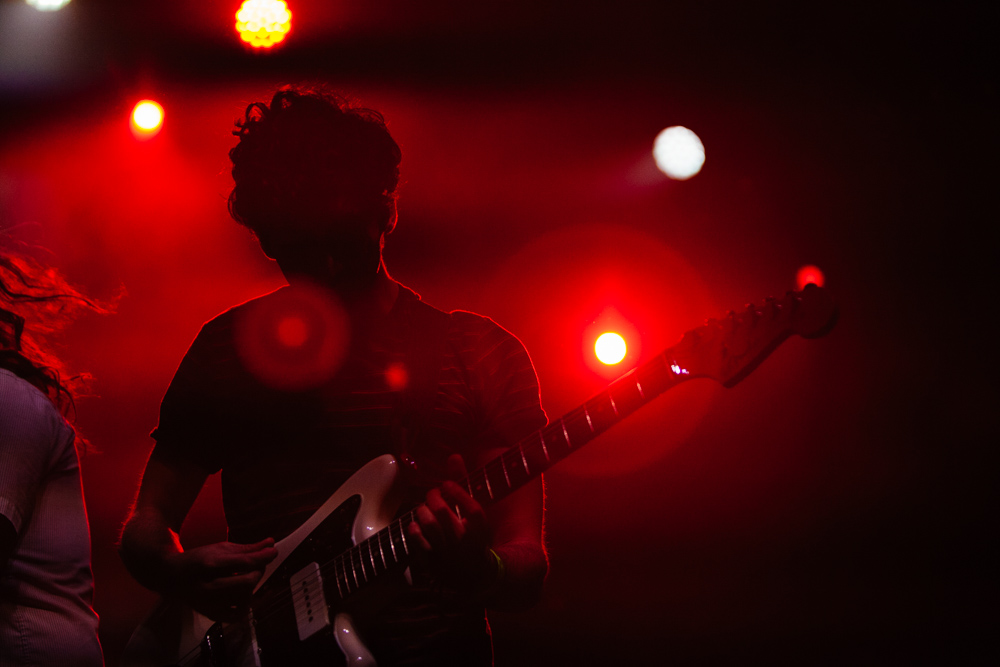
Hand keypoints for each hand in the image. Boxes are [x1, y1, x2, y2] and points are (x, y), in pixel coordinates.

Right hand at [162, 538, 277, 621]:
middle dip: (258, 572)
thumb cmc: (198, 559)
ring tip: (247, 578)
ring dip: (252, 587)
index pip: (244, 562)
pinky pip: (236, 615)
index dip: (263, 557)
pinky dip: (244, 606)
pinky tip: (242, 596)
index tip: (273, 552)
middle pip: (246, 582)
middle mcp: (208, 585)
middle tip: (257, 566)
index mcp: (210, 563)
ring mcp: (208, 603)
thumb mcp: (221, 548)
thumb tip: (271, 543)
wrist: (170, 577)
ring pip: (243, 599)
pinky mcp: (209, 613)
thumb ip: (247, 548)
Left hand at [407, 455, 495, 590]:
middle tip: (432, 494)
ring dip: (422, 510)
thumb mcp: (473, 511)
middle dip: (433, 497)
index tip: (447, 484)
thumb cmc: (473, 534)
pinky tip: (416, 524)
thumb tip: (453, 456)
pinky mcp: (434, 563)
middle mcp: (465, 542)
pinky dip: (413, 529)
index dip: (457, 491)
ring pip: (429, 525)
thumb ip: (464, 482)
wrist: (475, 574)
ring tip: (424, 508)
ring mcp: (448, 554)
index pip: (472, 509)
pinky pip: (418, 542)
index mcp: (481, 530)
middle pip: (444, 513)